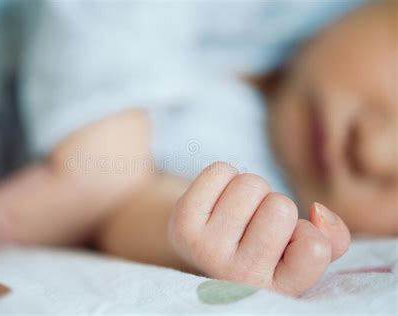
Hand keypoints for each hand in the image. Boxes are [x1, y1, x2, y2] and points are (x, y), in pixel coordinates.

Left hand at [168, 162, 349, 295]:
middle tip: (253, 223)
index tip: (285, 241)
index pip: (315, 248)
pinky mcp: (183, 225)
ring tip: (234, 213)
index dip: (304, 230)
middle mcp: (242, 278)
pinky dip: (222, 177)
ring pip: (251, 185)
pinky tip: (214, 202)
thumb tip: (317, 210)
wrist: (199, 246)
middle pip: (280, 207)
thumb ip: (331, 238)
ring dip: (248, 190)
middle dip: (272, 204)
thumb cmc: (258, 245)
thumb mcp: (300, 249)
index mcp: (278, 290)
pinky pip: (220, 171)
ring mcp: (207, 252)